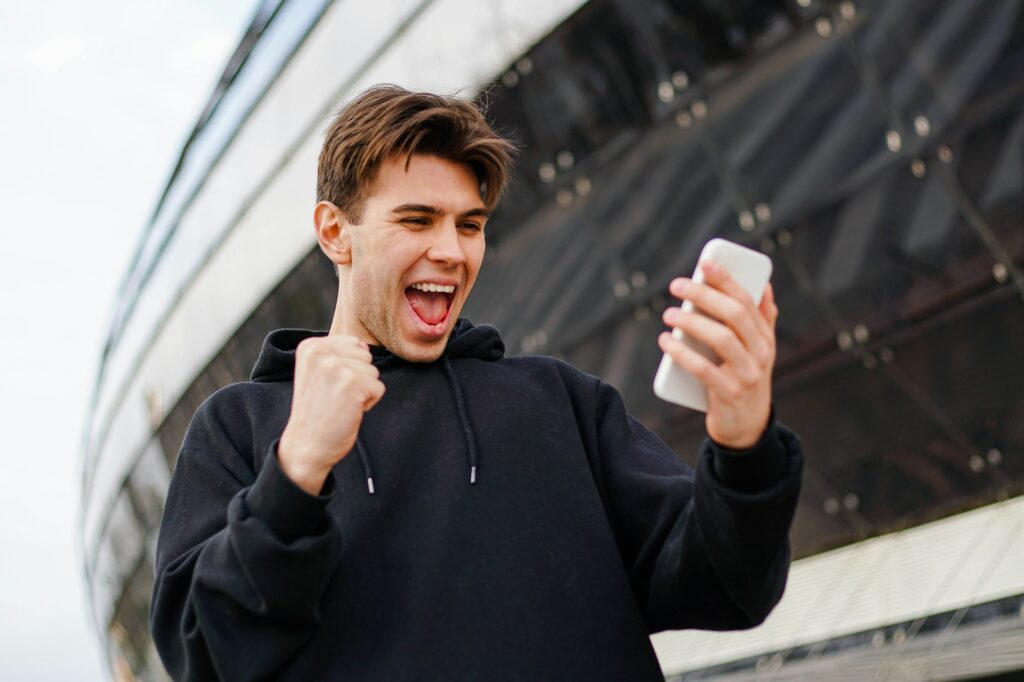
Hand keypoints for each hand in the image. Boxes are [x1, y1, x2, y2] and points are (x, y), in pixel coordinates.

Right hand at [278, 334, 384, 493]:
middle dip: (358, 378)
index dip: (349, 368)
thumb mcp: (318, 372)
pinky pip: (379, 388)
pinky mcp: (352, 384)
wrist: (307, 445)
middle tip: (335, 396)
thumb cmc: (317, 411)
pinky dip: (369, 403)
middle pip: (366, 356)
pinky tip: (348, 412)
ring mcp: (336, 367)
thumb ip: (337, 354)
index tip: (329, 385)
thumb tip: (365, 346)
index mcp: (310, 346)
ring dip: (363, 391)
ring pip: (373, 372)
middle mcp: (320, 352)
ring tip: (340, 404)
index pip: (354, 344)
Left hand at [658, 260, 777, 449]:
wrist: (747, 428)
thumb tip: (764, 284)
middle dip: (704, 295)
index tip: (705, 262)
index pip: (748, 300)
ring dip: (692, 322)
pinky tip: (666, 343)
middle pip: (735, 314)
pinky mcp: (730, 395)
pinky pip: (705, 370)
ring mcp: (748, 375)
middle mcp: (761, 353)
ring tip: (668, 315)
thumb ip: (762, 319)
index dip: (727, 279)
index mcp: (765, 337)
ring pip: (722, 339)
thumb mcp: (758, 350)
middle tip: (677, 286)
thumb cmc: (745, 379)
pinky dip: (683, 354)